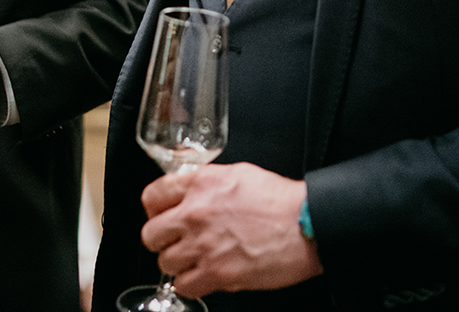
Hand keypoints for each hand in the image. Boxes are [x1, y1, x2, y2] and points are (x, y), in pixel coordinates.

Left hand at [139, 162, 322, 297]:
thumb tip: (192, 190)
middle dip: (162, 239)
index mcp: (201, 184)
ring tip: (195, 259)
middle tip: (176, 241)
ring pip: (165, 262)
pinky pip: (183, 285)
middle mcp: (196, 213)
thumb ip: (208, 182)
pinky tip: (204, 275)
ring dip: (178, 262)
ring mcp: (204, 245)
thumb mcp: (239, 174)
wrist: (307, 224)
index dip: (155, 209)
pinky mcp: (217, 273)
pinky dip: (191, 283)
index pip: (152, 197)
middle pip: (151, 233)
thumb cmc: (281, 201)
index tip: (162, 216)